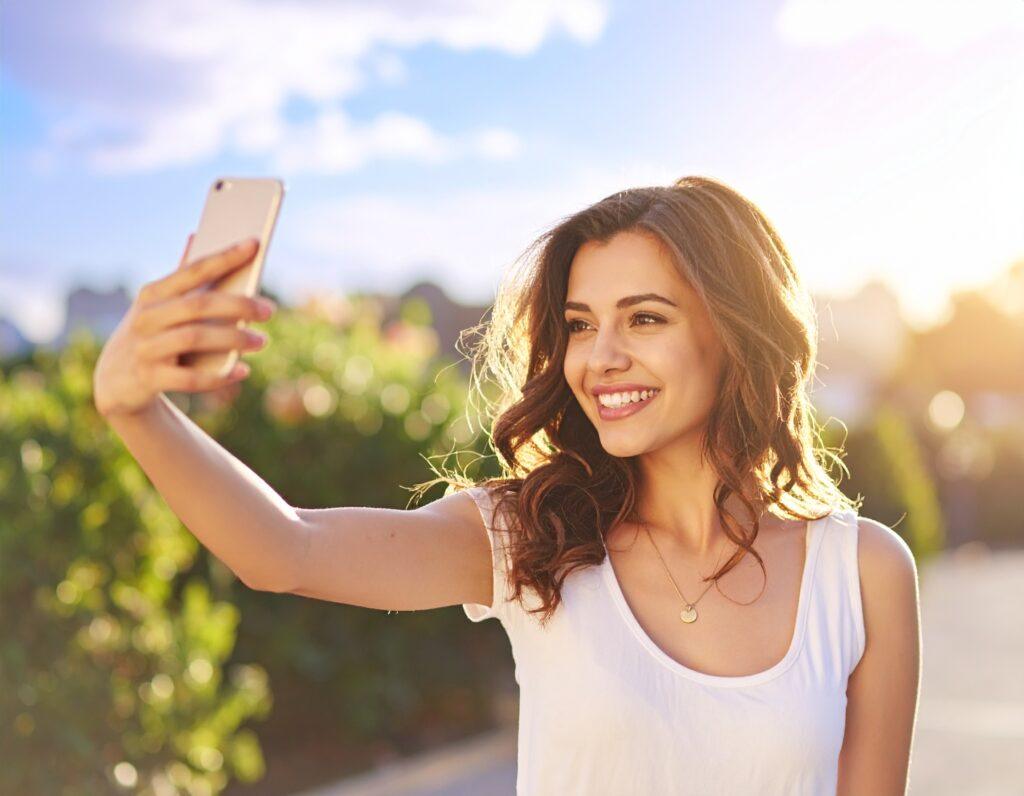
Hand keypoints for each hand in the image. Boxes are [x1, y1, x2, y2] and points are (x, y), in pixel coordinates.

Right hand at [93, 234, 276, 418]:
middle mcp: (146, 317)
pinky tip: (242, 370)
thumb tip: (197, 234)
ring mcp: (145, 348)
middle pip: (199, 305)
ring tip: (262, 341)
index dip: (224, 257)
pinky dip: (220, 375)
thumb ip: (181, 276)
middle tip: (269, 310)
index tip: (255, 244)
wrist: (116, 381)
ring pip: (195, 338)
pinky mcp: (149, 379)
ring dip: (234, 339)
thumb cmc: (151, 334)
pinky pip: (190, 379)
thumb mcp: (158, 305)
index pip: (193, 270)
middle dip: (239, 305)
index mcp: (152, 294)